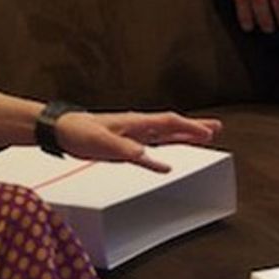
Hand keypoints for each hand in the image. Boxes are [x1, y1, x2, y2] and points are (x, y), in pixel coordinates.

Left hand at [52, 111, 220, 173]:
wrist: (62, 130)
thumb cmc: (79, 132)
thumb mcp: (102, 143)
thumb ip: (124, 149)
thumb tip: (147, 156)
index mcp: (134, 122)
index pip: (167, 122)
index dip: (188, 127)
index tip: (207, 132)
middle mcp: (137, 126)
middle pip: (171, 125)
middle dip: (193, 127)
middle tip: (216, 128)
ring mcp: (132, 134)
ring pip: (164, 134)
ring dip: (183, 135)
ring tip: (202, 136)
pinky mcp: (125, 144)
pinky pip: (151, 146)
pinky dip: (164, 149)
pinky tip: (169, 157)